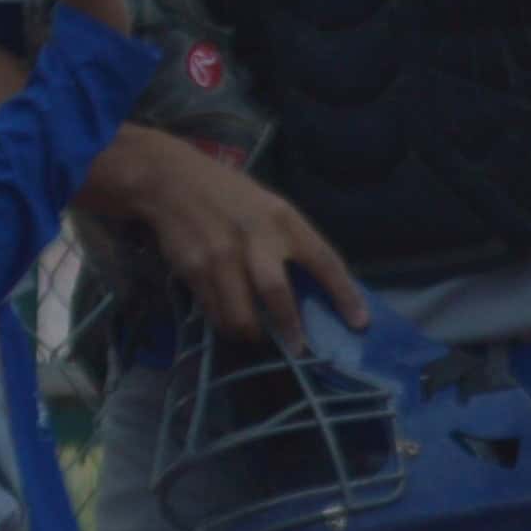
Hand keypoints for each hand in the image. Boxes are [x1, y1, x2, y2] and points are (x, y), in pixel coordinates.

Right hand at [81, 131, 363, 345]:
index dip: (344, 295)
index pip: (324, 260)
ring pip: (240, 312)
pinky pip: (214, 310)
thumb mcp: (271, 209)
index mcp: (284, 220)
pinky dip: (225, 322)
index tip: (359, 323)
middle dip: (290, 326)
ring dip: (252, 334)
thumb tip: (318, 290)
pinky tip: (231, 321)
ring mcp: (221, 256)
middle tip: (299, 349)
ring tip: (259, 338)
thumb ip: (292, 244)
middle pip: (276, 292)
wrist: (171, 181)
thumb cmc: (231, 197)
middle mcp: (255, 238)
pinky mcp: (194, 270)